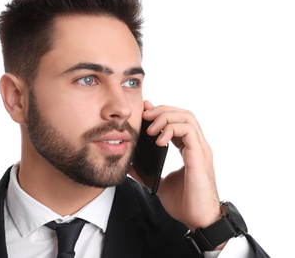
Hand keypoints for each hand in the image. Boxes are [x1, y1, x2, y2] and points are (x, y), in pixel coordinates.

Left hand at [141, 100, 221, 231]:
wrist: (198, 220)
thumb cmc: (185, 203)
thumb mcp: (159, 183)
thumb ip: (146, 173)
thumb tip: (130, 166)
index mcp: (190, 150)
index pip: (178, 122)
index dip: (162, 113)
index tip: (145, 111)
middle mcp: (197, 146)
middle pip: (183, 114)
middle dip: (162, 110)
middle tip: (145, 115)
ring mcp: (201, 149)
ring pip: (187, 118)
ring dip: (166, 117)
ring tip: (151, 128)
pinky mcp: (199, 156)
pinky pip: (188, 132)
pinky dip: (172, 130)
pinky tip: (159, 141)